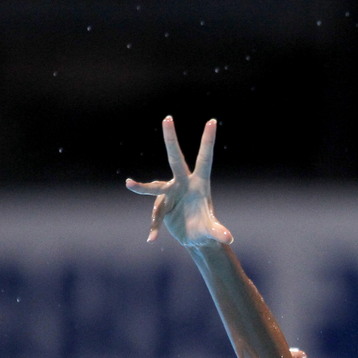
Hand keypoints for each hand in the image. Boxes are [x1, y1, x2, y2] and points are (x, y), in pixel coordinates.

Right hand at [126, 117, 232, 245]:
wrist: (195, 239)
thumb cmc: (206, 231)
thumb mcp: (212, 232)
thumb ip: (219, 233)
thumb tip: (228, 239)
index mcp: (200, 184)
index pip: (204, 159)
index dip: (207, 141)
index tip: (212, 121)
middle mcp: (183, 184)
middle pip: (175, 159)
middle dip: (171, 139)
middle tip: (167, 117)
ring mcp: (171, 193)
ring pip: (154, 188)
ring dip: (142, 187)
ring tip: (130, 184)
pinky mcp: (161, 204)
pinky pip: (154, 213)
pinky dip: (154, 227)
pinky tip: (152, 239)